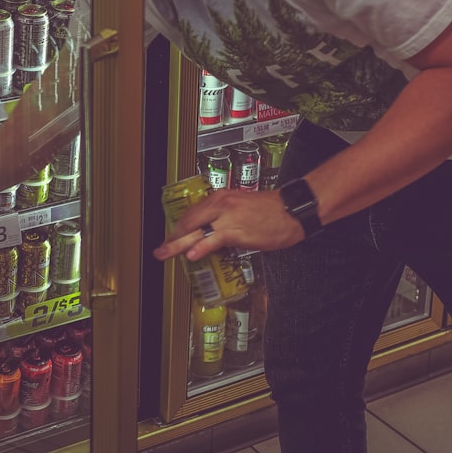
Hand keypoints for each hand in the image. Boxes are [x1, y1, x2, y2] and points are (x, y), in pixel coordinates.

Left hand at [153, 188, 305, 261]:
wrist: (291, 210)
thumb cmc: (270, 211)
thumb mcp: (241, 208)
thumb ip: (223, 218)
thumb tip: (209, 233)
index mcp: (220, 198)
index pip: (192, 214)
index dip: (179, 228)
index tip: (171, 238)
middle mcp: (220, 205)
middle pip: (189, 222)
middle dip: (172, 237)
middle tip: (160, 249)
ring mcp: (228, 217)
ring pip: (197, 231)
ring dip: (178, 244)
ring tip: (165, 253)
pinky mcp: (237, 230)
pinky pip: (215, 240)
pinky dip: (201, 247)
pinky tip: (192, 254)